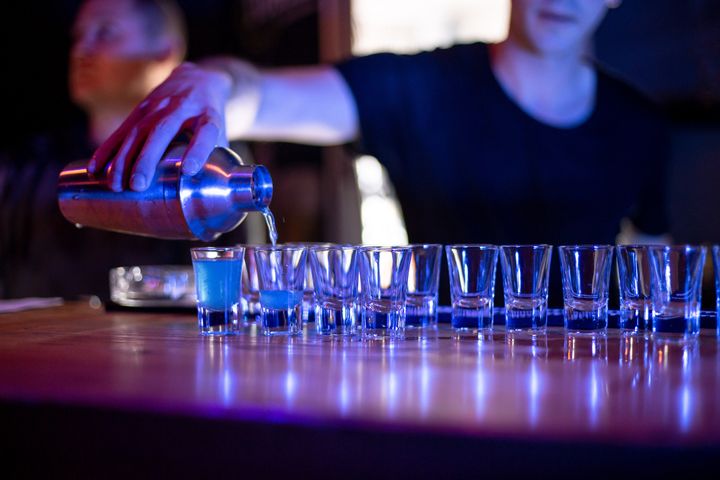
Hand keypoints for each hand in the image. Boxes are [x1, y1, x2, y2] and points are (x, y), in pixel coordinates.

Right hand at [89, 62, 232, 190]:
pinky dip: (107, 150)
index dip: (197, 150)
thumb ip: (218, 161)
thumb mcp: (221, 133)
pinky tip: (96, 169)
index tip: (189, 169)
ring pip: (137, 131)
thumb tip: (211, 199)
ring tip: (116, 185)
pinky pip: (122, 131)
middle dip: (147, 159)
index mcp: (208, 114)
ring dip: (123, 159)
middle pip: (163, 131)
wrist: (198, 79)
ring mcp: (158, 106)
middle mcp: (182, 107)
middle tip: (138, 185)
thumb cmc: (210, 118)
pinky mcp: (140, 109)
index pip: (205, 131)